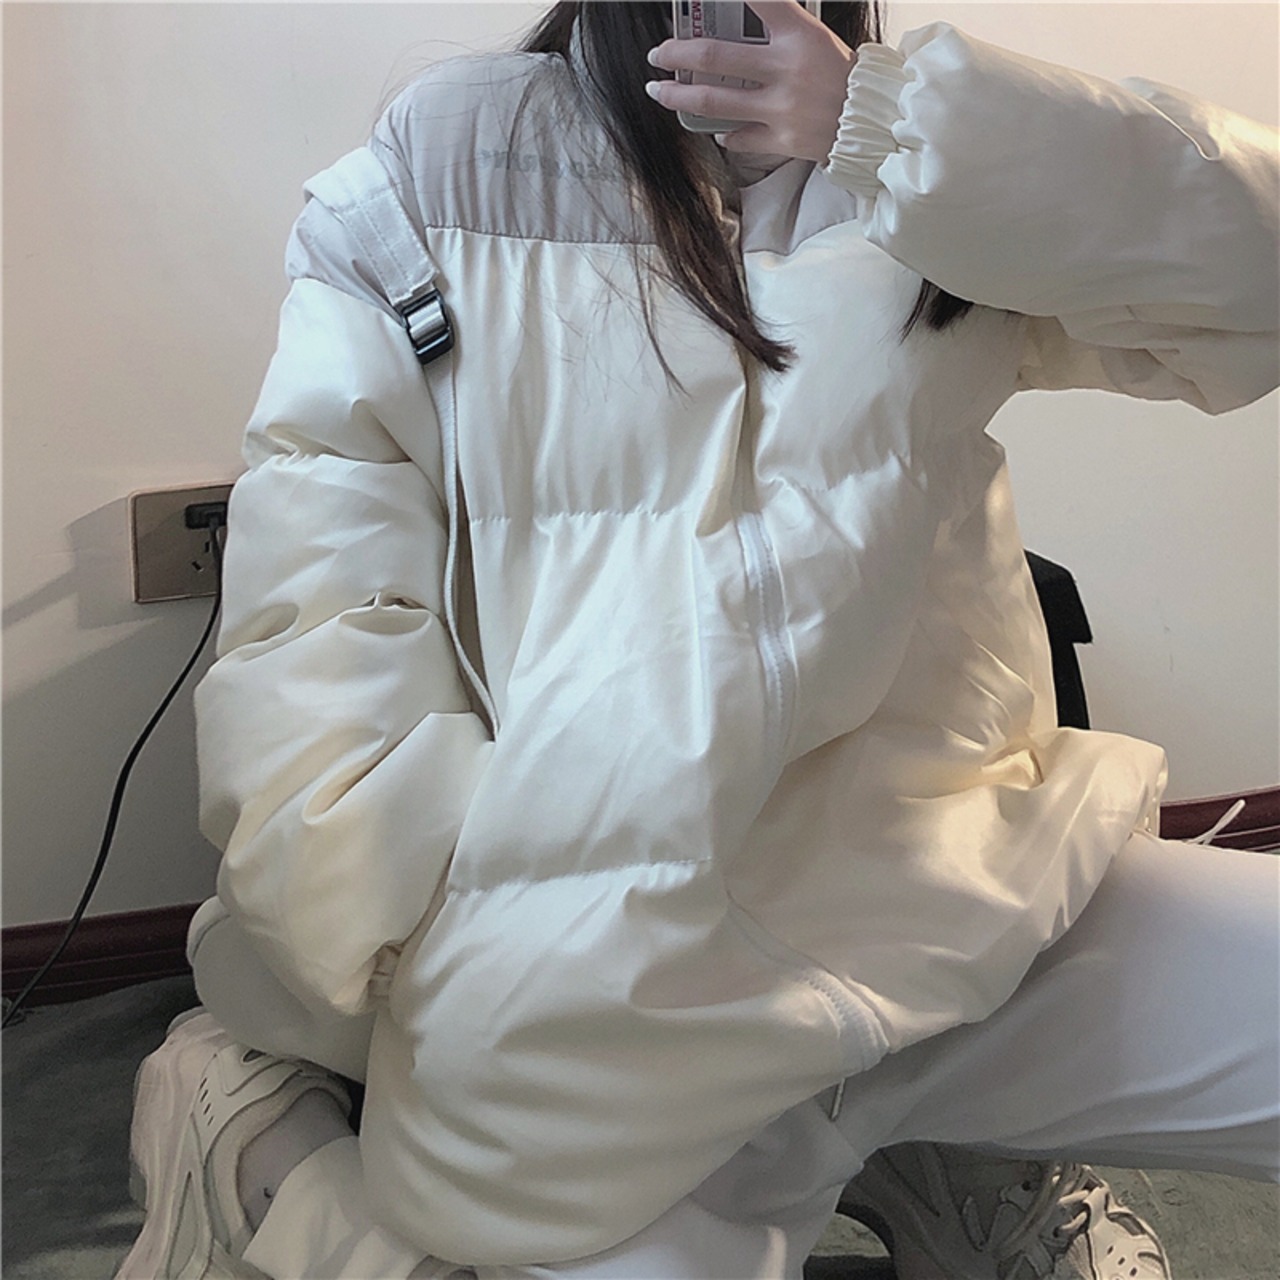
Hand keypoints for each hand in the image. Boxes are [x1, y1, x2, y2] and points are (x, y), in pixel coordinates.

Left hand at [645, 1, 854, 162]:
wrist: (872, 119)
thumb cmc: (841, 75)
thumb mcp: (814, 37)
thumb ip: (778, 27)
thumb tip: (740, 20)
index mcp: (798, 35)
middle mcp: (786, 70)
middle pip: (714, 58)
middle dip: (677, 54)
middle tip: (658, 53)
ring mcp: (782, 108)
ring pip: (715, 102)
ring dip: (679, 97)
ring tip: (660, 91)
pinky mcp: (782, 140)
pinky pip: (740, 136)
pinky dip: (724, 132)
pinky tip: (717, 129)